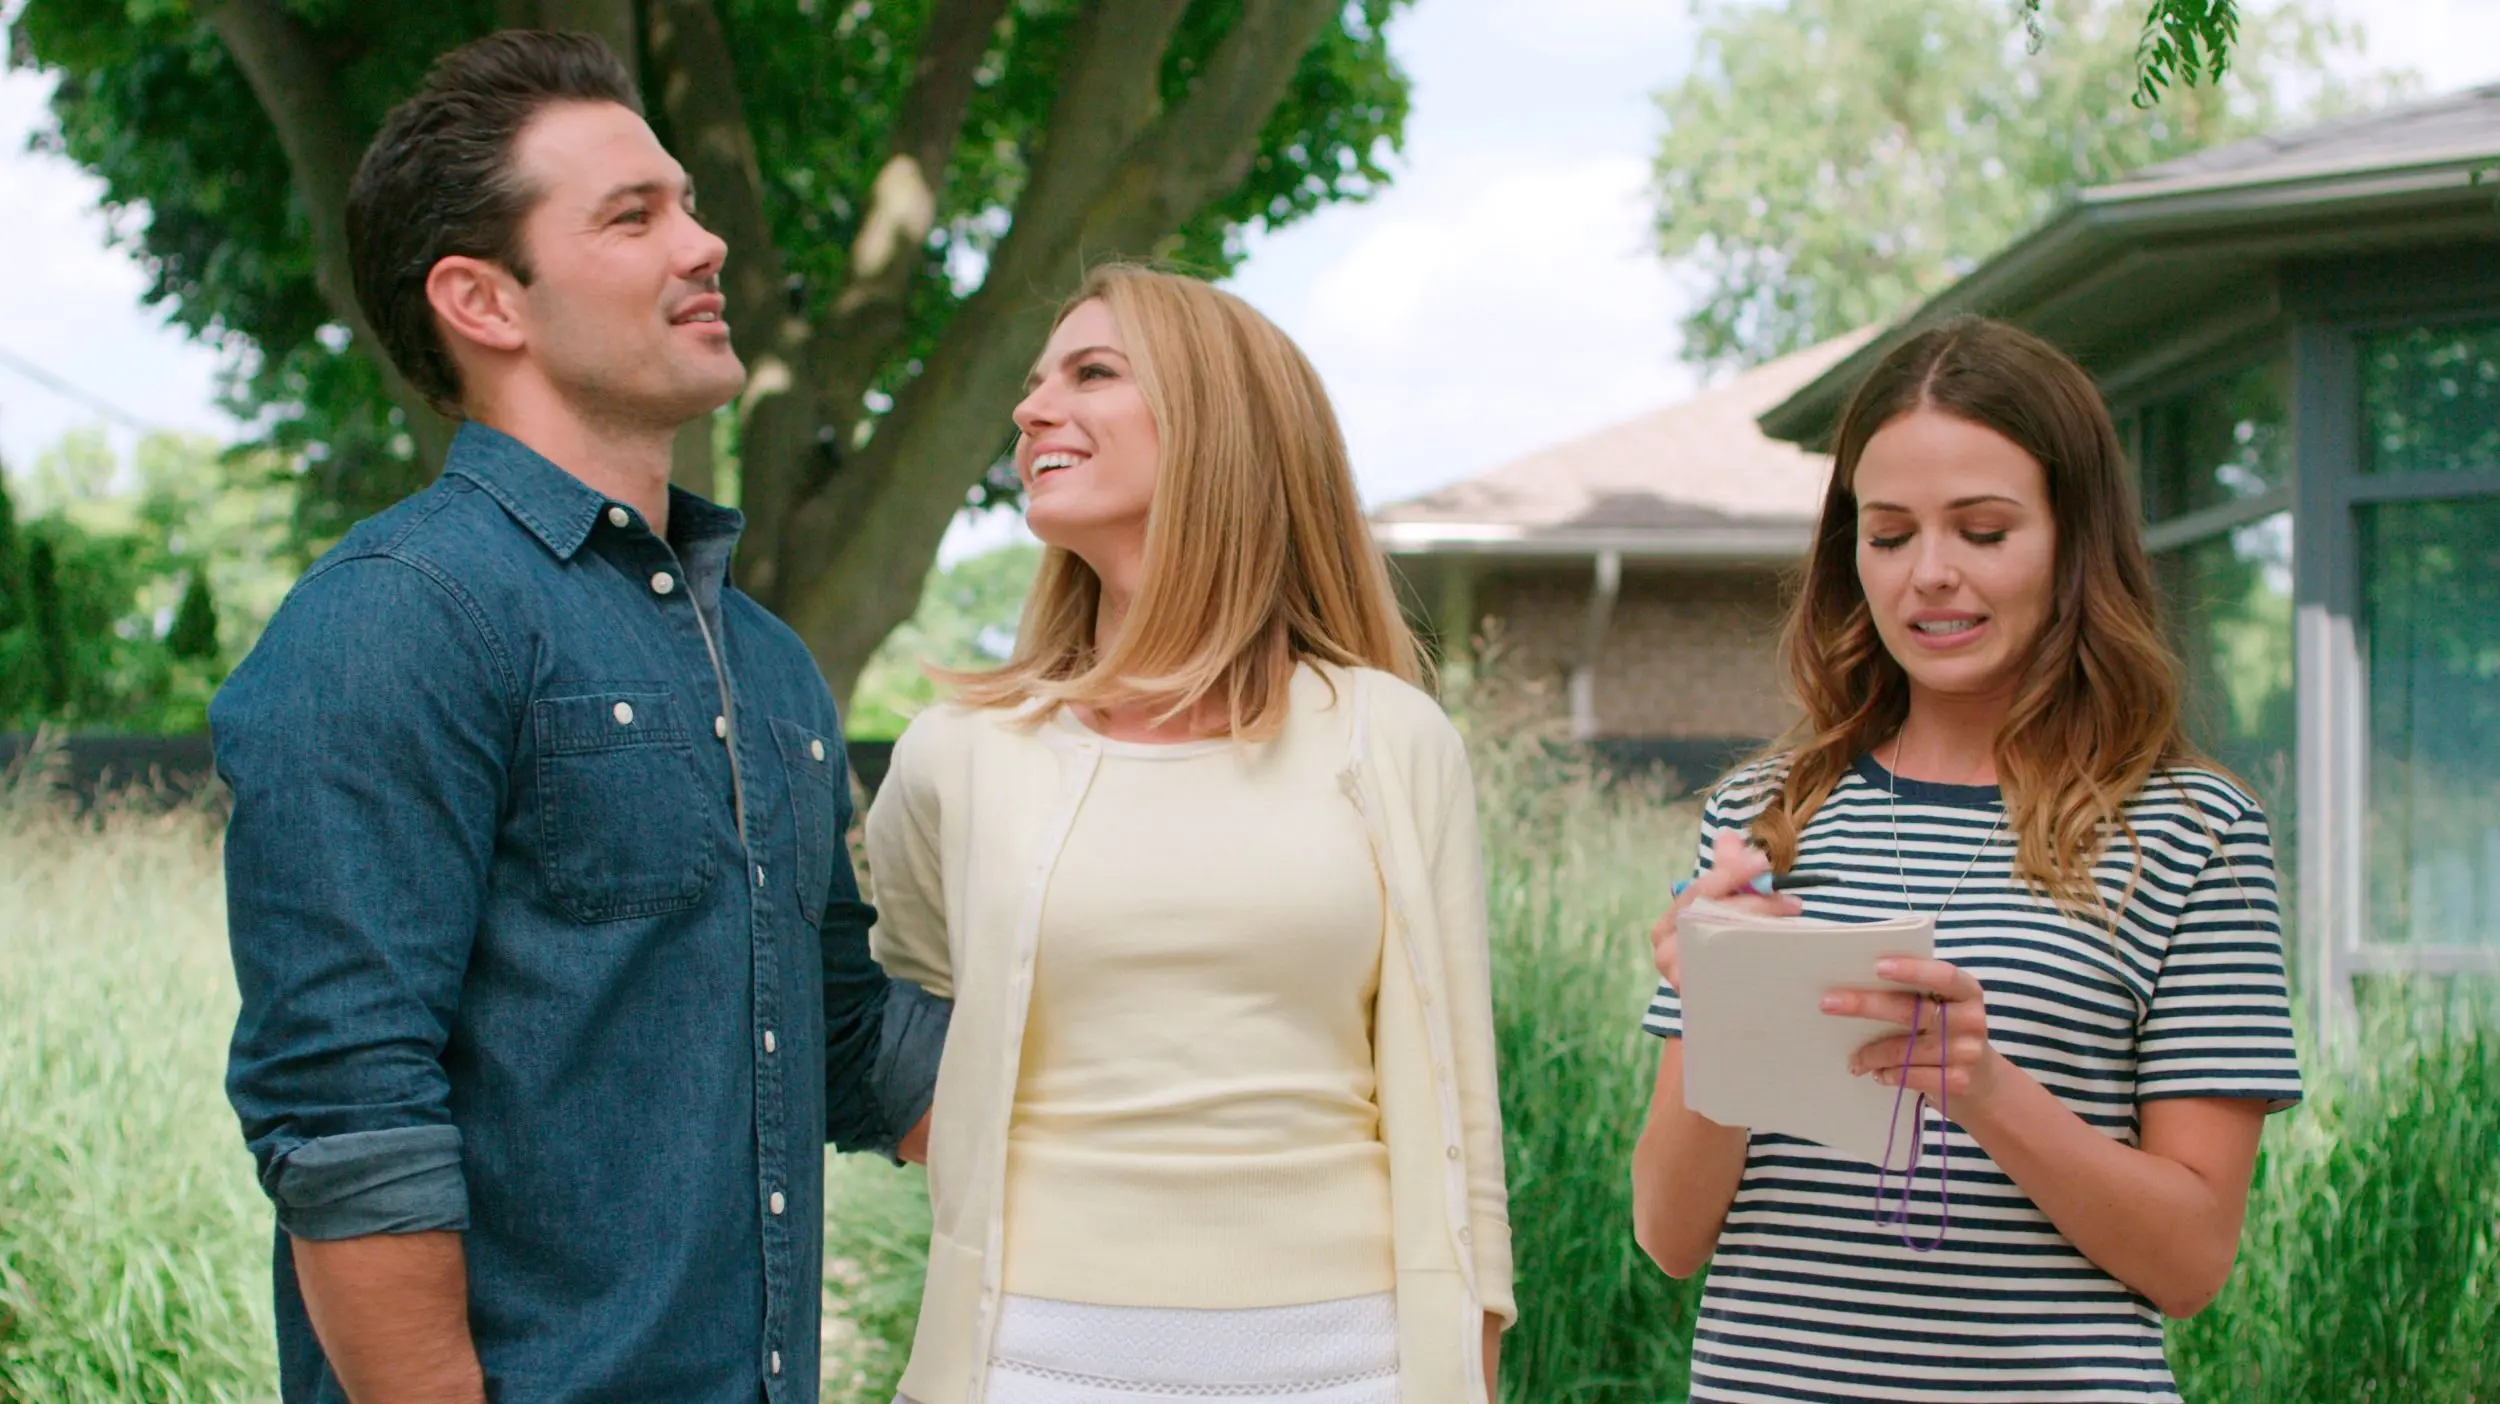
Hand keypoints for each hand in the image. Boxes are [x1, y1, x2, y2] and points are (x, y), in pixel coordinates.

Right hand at [1648, 831, 1801, 989]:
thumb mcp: (1719, 908)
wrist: (1717, 1008)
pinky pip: (1731, 971)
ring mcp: (1679, 977)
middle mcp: (1665, 951)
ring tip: (1790, 919)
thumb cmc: (1718, 949)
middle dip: (1753, 903)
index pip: (1698, 890)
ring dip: (1759, 928)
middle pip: (1709, 916)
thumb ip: (1724, 873)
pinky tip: (1782, 947)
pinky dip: (1757, 956)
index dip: (1731, 873)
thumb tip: (1728, 835)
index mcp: (1667, 925)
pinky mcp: (1701, 998)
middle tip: (1789, 897)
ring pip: (1721, 942)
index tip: (1761, 860)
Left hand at [1828, 957, 2005, 1108]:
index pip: (1942, 975)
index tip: (1876, 966)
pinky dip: (1887, 1074)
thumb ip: (1916, 993)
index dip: (1911, 969)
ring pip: (1904, 1049)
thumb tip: (1855, 981)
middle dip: (1865, 1005)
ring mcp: (1966, 1052)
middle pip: (1911, 1010)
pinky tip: (1878, 1073)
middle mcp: (1971, 1019)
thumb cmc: (1948, 1034)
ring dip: (1870, 1054)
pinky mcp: (1957, 1081)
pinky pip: (1909, 1075)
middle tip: (1828, 1003)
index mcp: (1966, 991)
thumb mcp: (1943, 1008)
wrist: (1984, 1085)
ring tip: (1854, 1059)